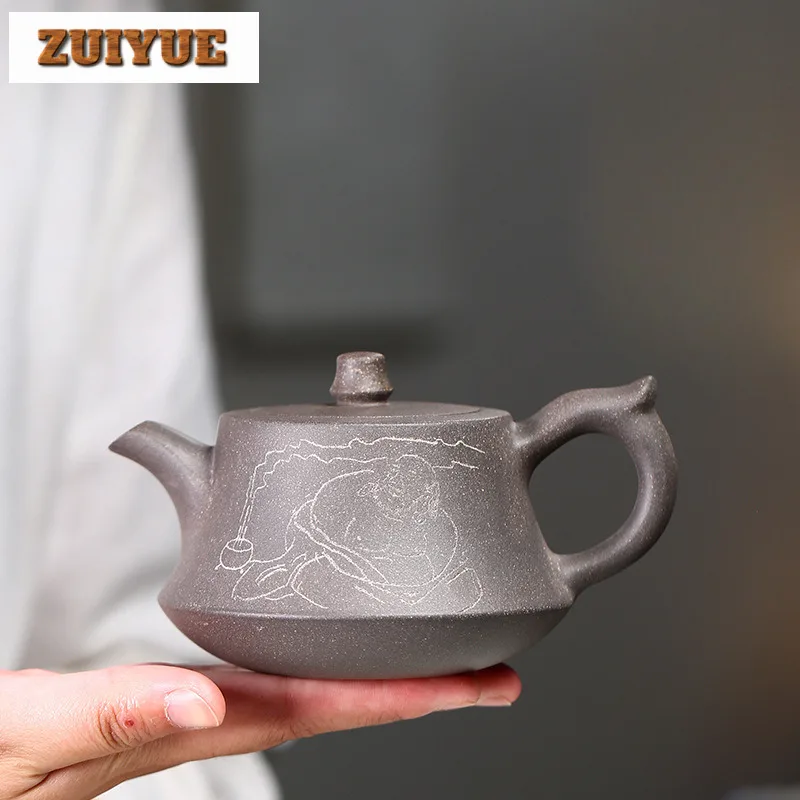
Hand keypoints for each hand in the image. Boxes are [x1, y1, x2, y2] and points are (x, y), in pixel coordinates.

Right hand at [0, 662, 519, 799]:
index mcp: (190, 723)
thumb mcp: (30, 736)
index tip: (476, 682)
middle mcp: (207, 715)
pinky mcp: (172, 692)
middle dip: (421, 686)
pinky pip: (266, 668)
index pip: (321, 708)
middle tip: (492, 668)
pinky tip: (330, 640)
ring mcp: (194, 706)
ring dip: (378, 668)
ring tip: (435, 649)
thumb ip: (108, 717)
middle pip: (337, 700)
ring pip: (309, 685)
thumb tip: (203, 699)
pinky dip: (317, 652)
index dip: (406, 695)